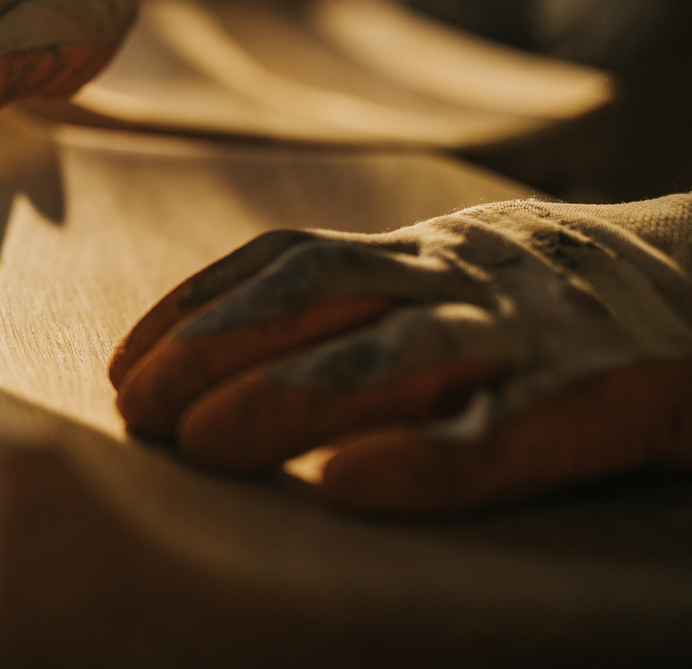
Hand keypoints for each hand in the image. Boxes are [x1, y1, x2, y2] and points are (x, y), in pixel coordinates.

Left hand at [108, 195, 691, 514]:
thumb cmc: (576, 297)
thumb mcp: (468, 272)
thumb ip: (378, 297)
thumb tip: (237, 366)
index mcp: (430, 250)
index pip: (290, 259)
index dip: (198, 306)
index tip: (127, 363)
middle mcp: (469, 275)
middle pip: (318, 296)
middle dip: (211, 349)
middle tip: (135, 412)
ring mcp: (537, 328)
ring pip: (395, 353)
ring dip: (285, 397)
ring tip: (201, 444)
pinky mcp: (609, 393)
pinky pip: (506, 429)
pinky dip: (425, 459)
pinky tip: (351, 486)